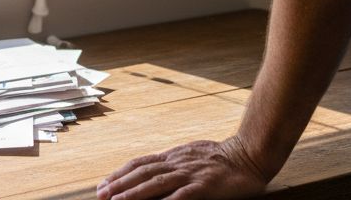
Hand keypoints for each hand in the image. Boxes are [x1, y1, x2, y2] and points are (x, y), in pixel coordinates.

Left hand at [96, 137, 269, 199]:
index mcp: (174, 156)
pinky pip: (184, 195)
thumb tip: (150, 173)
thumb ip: (172, 165)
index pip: (140, 164)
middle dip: (120, 185)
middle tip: (100, 195)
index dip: (120, 174)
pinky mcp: (206, 186)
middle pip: (143, 173)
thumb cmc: (220, 158)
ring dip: (135, 193)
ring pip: (157, 183)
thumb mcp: (191, 156)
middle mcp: (178, 163)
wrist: (250, 154)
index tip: (103, 185)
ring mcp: (191, 174)